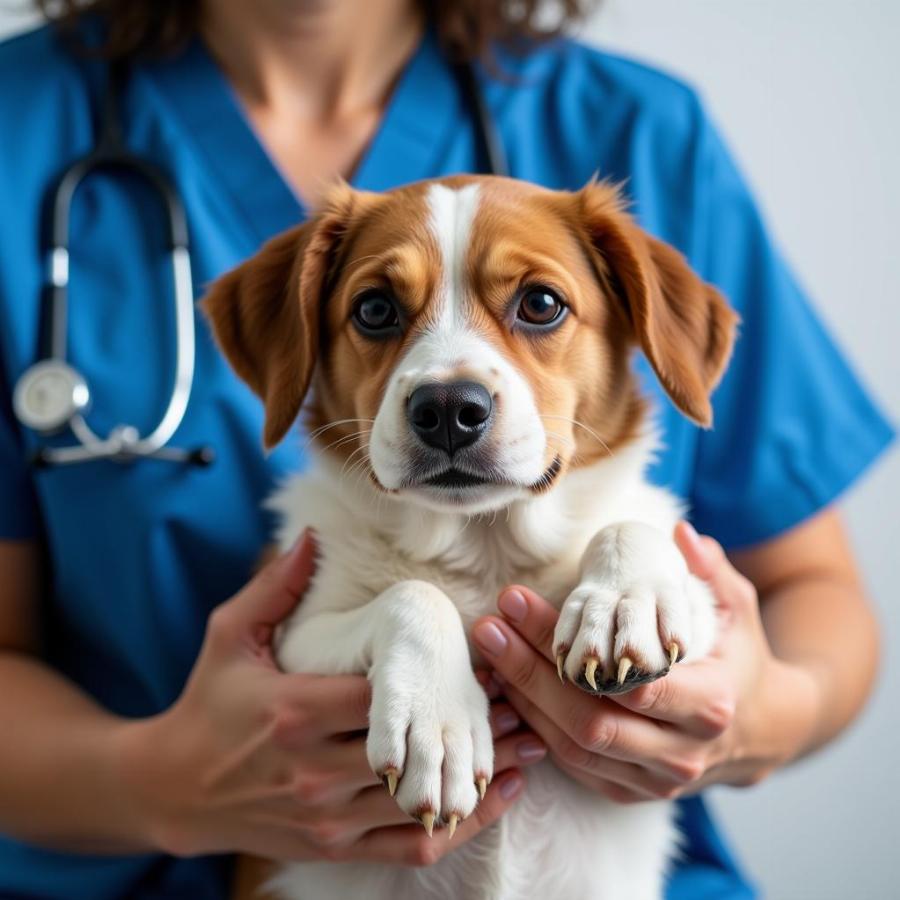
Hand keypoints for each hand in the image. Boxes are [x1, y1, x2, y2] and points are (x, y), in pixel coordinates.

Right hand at [117, 532, 542, 864]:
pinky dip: (458, 828)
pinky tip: (496, 801)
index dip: (438, 682)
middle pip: (413, 750)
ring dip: (482, 776)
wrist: (172, 787)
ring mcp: (325, 816)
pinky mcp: (330, 846)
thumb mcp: (231, 636)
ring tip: (530, 745)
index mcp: (294, 710)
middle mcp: (314, 770)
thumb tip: (311, 534)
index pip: (383, 696)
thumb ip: (275, 587)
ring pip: (420, 801)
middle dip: (474, 728)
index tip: (483, 661)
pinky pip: (407, 846)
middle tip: (524, 700)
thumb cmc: (207, 702)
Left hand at [471, 523, 821, 802]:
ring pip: (573, 747)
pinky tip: (504, 686)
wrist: (760, 730)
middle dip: (529, 674)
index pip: (632, 683)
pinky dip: (534, 727)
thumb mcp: (736, 610)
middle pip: (591, 722)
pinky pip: (572, 765)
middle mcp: (683, 753)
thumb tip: (680, 532)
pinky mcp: (629, 791)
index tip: (521, 601)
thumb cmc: (739, 657)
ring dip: (522, 700)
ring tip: (487, 651)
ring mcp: (654, 780)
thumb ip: (710, 572)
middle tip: (487, 626)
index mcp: (711, 705)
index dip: (570, 648)